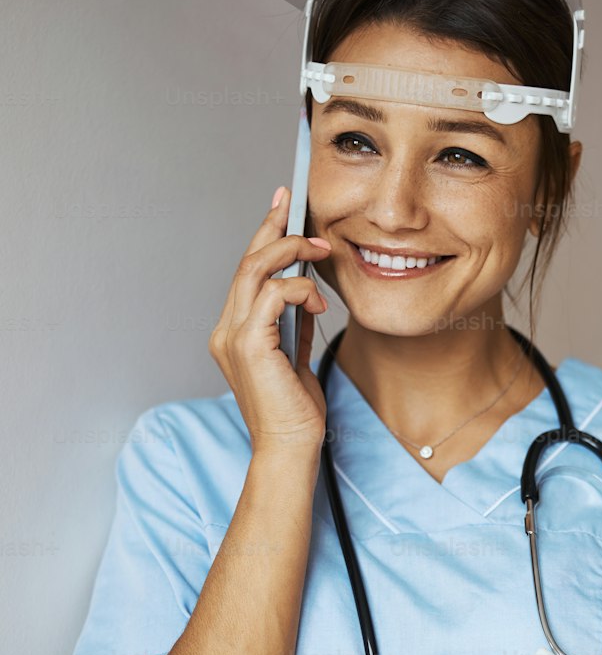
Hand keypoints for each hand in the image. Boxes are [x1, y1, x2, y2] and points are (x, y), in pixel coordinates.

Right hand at [208, 186, 333, 457]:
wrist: (290, 448)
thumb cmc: (295, 412)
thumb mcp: (296, 356)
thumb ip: (294, 324)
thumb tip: (306, 292)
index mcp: (234, 332)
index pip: (247, 273)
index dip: (264, 236)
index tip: (282, 207)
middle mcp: (226, 330)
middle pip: (247, 262)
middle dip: (274, 228)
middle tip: (297, 205)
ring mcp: (233, 337)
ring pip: (255, 271)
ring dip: (292, 253)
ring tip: (322, 253)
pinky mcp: (250, 344)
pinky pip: (271, 295)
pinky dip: (297, 289)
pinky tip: (317, 302)